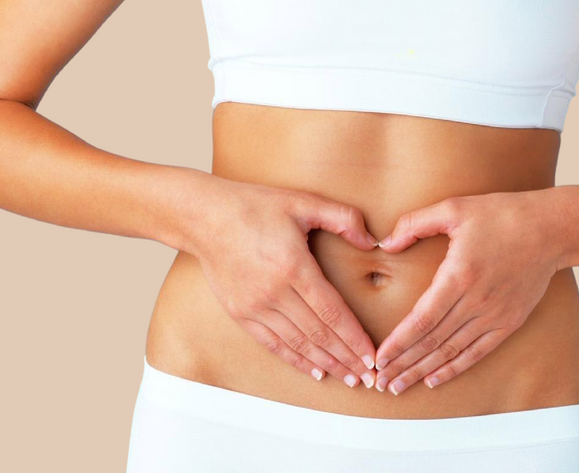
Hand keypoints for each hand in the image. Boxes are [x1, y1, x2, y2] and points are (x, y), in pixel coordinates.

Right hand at [187, 177, 379, 387]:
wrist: (206, 217)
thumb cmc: (256, 206)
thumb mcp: (304, 201)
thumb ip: (343, 218)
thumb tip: (371, 241)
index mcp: (293, 266)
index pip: (332, 312)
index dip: (354, 338)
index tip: (372, 356)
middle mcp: (274, 292)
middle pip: (318, 334)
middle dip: (346, 357)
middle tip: (369, 376)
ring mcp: (254, 306)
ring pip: (297, 343)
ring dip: (325, 363)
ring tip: (348, 377)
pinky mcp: (240, 313)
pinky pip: (272, 343)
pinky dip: (295, 359)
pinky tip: (314, 370)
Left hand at [373, 187, 575, 393]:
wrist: (550, 229)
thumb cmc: (500, 214)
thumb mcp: (453, 208)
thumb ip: (414, 223)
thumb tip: (386, 243)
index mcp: (459, 275)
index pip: (422, 319)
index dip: (399, 342)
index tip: (379, 358)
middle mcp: (476, 301)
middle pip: (433, 341)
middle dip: (403, 363)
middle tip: (380, 382)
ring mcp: (495, 315)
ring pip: (452, 351)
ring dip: (423, 370)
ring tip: (399, 385)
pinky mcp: (510, 321)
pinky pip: (478, 352)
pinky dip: (455, 368)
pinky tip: (434, 379)